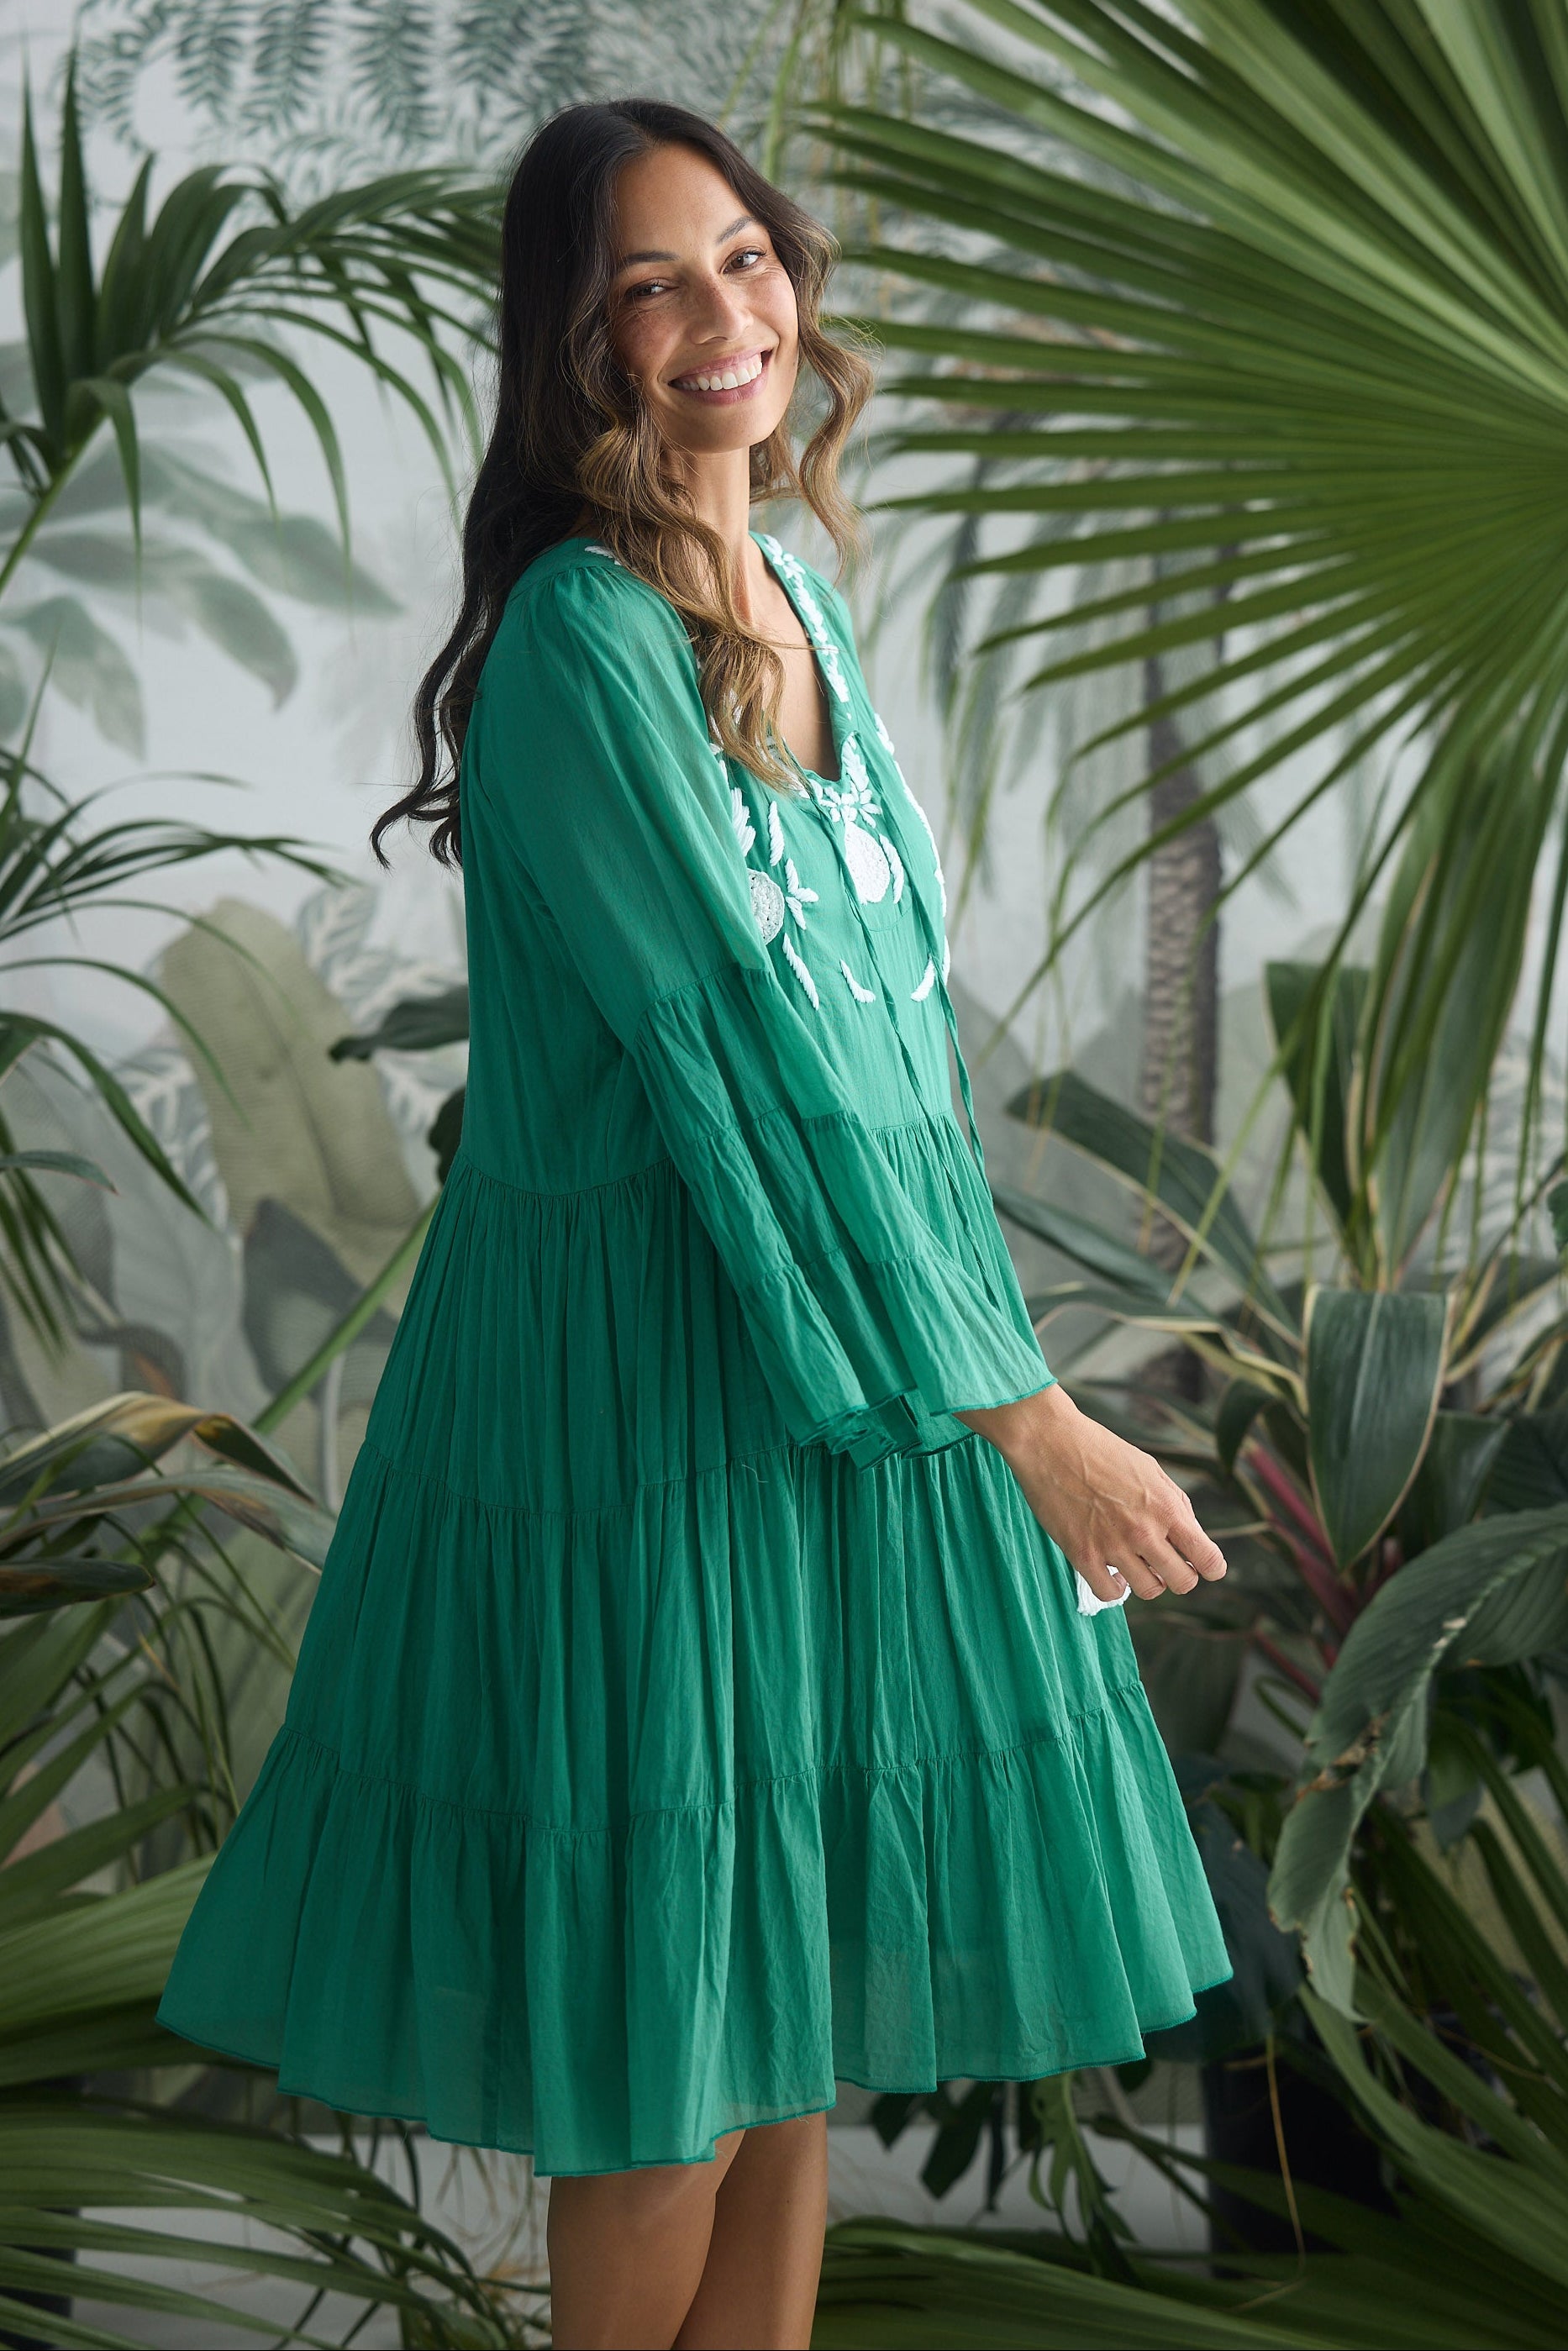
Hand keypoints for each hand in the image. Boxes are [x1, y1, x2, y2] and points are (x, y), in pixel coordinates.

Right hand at [955, 1381, 1227, 1604]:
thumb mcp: (1150, 1468)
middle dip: (1181, 1577)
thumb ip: (1174, 1502)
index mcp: (1166, 1506)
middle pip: (1183, 1582)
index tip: (1205, 1567)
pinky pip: (1110, 1594)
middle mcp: (1144, 1531)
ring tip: (1137, 1565)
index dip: (1212, 1568)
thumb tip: (1190, 1534)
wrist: (1049, 1441)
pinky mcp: (1082, 1554)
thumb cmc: (1100, 1449)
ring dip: (1148, 1581)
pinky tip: (1112, 1573)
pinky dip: (1115, 1588)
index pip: (1208, 1557)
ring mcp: (1113, 1546)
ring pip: (1149, 1591)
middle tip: (1167, 1565)